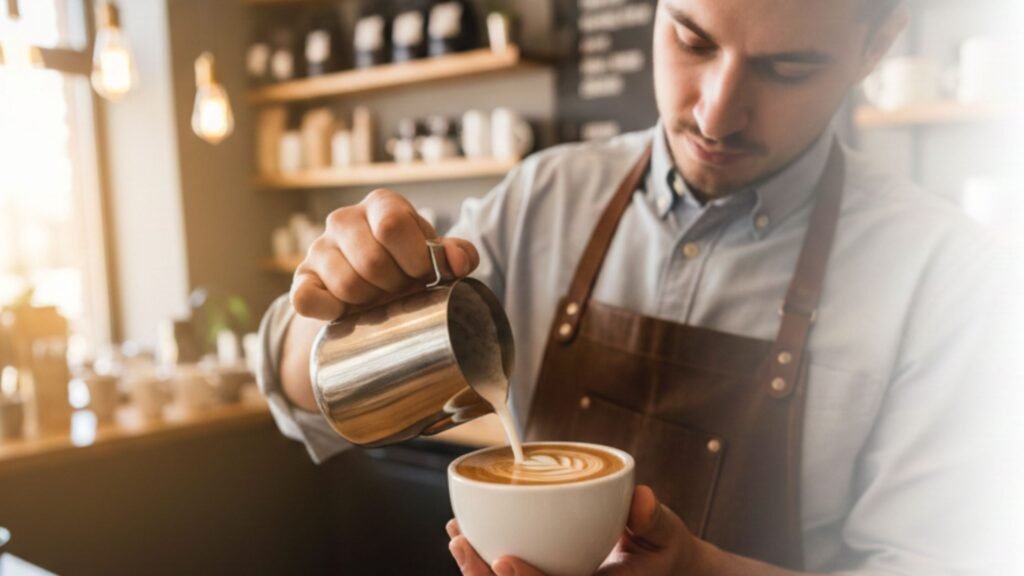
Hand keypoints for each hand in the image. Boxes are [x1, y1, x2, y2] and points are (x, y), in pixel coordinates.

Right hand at [290, 189, 479, 319]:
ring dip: (369, 301)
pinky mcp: (301, 279)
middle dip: (394, 284)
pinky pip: (306, 300)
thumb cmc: (408, 264)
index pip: (393, 225)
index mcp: (382, 205)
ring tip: (377, 296)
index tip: (424, 274)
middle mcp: (344, 219)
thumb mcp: (436, 255)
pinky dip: (330, 311)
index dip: (414, 258)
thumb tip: (458, 263)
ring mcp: (318, 248)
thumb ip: (459, 254)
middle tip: (400, 287)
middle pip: (372, 261)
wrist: (372, 287)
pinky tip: (346, 311)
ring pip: (347, 285)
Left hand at [446, 485, 700, 575]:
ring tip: (457, 539)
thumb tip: (641, 499)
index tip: (504, 558)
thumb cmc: (664, 553)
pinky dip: (484, 565)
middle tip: (462, 544)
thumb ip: (654, 521)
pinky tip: (464, 541)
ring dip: (477, 572)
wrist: (666, 572)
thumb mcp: (667, 536)